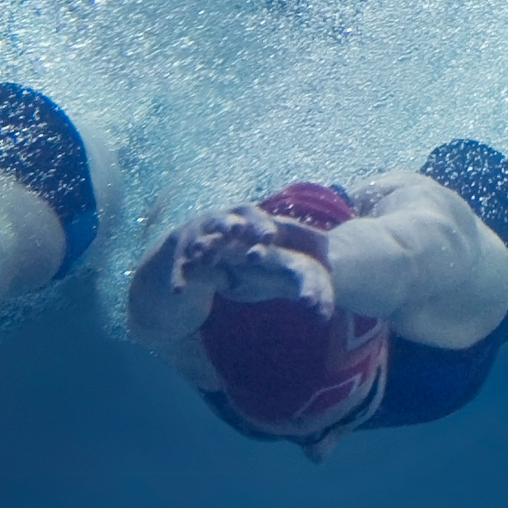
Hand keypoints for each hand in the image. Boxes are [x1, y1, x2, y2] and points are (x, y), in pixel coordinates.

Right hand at [170, 206, 334, 305]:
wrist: (195, 253)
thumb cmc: (243, 255)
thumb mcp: (266, 257)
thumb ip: (293, 268)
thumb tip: (330, 276)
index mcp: (242, 219)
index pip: (254, 218)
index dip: (260, 226)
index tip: (269, 236)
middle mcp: (218, 222)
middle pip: (224, 220)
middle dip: (229, 224)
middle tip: (235, 232)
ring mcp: (195, 235)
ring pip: (198, 238)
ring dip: (200, 244)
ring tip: (199, 252)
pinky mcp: (178, 255)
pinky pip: (178, 266)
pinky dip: (178, 276)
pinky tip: (179, 290)